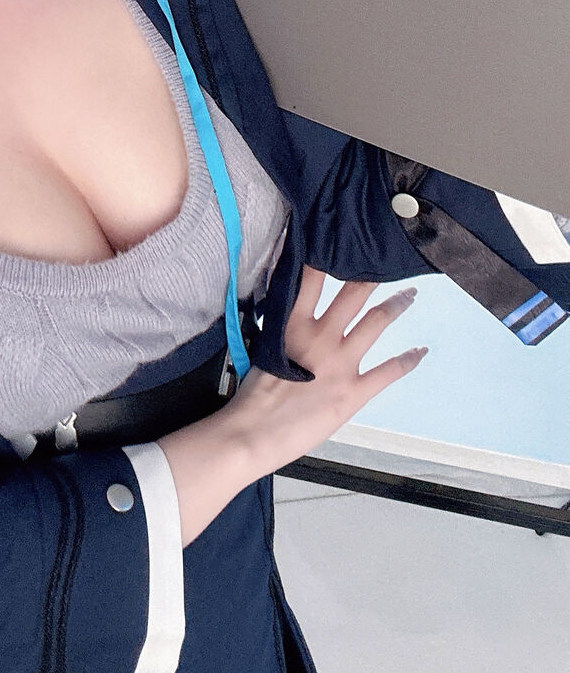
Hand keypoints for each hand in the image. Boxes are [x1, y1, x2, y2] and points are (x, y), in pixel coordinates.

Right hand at [225, 265, 427, 480]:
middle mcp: (322, 336)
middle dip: (372, 275)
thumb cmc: (252, 395)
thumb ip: (280, 324)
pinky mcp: (355, 391)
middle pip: (354, 293)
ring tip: (409, 295)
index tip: (337, 239)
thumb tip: (288, 307)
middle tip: (387, 262)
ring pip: (377, 322)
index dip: (325, 255)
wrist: (257, 433)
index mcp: (293, 324)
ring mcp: (342, 363)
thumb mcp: (261, 346)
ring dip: (396, 305)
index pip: (311, 277)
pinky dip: (408, 360)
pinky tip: (420, 351)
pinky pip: (390, 371)